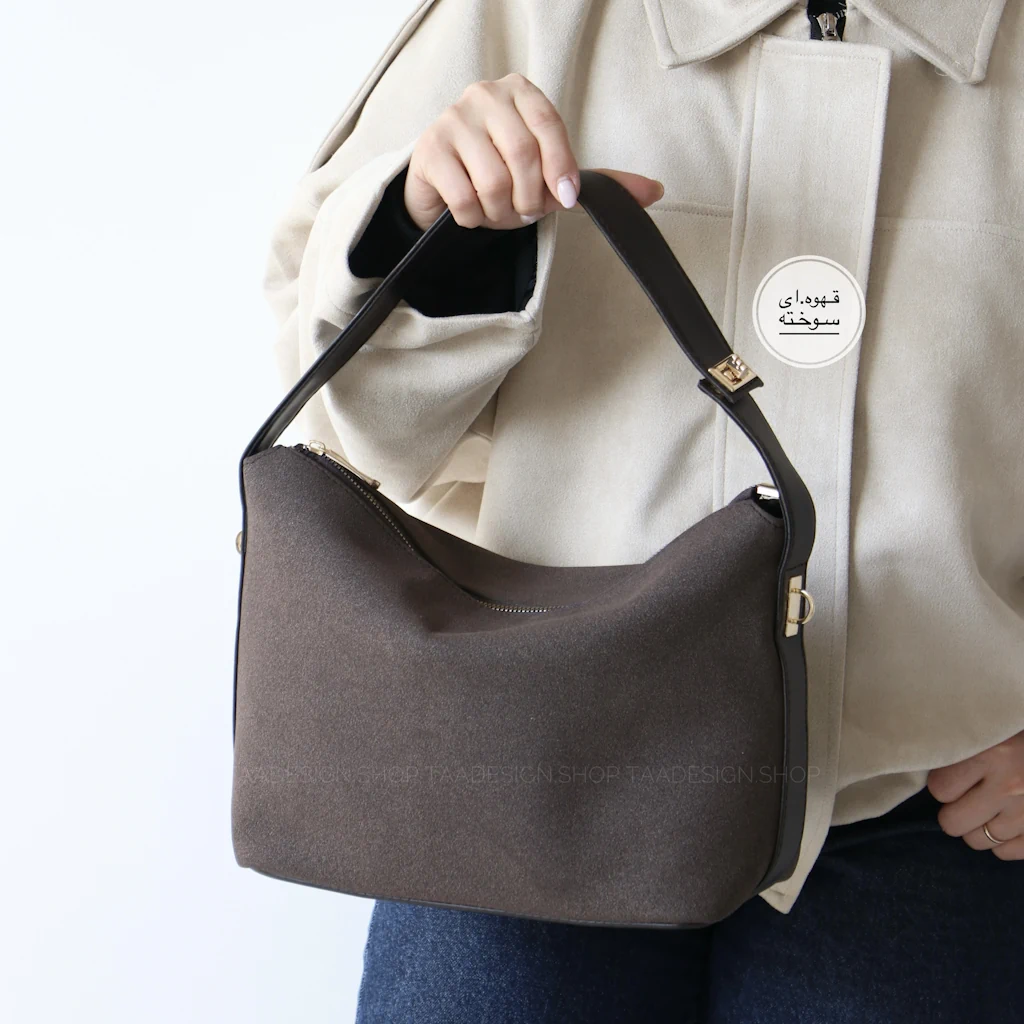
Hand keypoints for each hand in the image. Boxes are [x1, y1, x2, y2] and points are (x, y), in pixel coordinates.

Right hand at [404, 72, 663, 231]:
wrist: (443, 185)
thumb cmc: (501, 174)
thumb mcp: (550, 175)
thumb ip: (595, 181)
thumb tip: (654, 191)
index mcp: (519, 92)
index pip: (548, 126)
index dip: (561, 168)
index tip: (566, 199)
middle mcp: (483, 95)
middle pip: (522, 155)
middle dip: (530, 198)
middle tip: (526, 212)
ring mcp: (452, 120)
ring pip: (493, 182)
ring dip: (501, 213)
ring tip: (498, 212)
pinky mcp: (428, 151)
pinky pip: (464, 199)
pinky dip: (474, 219)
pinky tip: (472, 212)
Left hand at [927, 728, 1023, 858]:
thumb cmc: (1021, 732)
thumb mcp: (997, 729)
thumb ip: (971, 747)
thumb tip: (938, 771)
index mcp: (993, 754)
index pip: (940, 788)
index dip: (943, 784)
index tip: (953, 776)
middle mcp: (1009, 787)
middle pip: (953, 823)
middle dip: (954, 812)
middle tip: (964, 798)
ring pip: (978, 841)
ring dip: (978, 827)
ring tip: (989, 808)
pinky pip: (1007, 853)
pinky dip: (1003, 842)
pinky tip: (1008, 821)